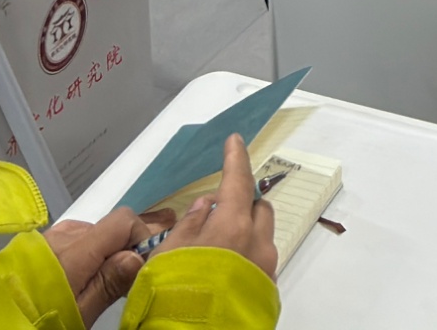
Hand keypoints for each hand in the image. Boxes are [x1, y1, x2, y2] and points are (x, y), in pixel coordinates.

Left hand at [44, 203, 177, 319]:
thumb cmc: (39, 320)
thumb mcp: (78, 314)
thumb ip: (107, 284)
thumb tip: (137, 256)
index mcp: (75, 250)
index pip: (122, 220)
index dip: (140, 238)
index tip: (142, 268)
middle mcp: (64, 234)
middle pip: (109, 227)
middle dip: (123, 250)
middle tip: (124, 283)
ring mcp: (50, 235)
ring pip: (93, 233)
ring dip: (104, 252)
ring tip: (99, 285)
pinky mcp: (41, 242)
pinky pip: (75, 239)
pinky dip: (86, 253)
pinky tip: (80, 278)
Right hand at [165, 135, 281, 277]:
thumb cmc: (175, 296)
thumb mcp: (168, 254)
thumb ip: (189, 224)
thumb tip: (206, 205)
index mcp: (233, 227)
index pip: (239, 182)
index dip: (236, 159)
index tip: (235, 141)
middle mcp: (258, 244)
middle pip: (259, 210)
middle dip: (244, 205)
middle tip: (216, 217)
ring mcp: (267, 270)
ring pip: (263, 238)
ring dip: (246, 234)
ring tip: (218, 253)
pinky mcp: (268, 291)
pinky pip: (261, 264)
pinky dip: (247, 259)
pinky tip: (224, 276)